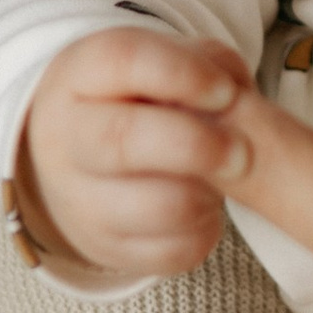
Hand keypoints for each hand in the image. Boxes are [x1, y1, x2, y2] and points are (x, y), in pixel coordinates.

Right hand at [15, 26, 250, 279]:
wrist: (81, 160)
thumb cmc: (141, 101)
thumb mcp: (167, 63)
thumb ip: (209, 65)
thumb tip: (236, 101)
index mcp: (81, 73)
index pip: (123, 60)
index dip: (183, 74)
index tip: (226, 92)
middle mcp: (68, 136)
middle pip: (124, 141)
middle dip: (197, 146)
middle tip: (244, 153)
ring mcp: (80, 199)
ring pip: (155, 207)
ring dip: (206, 195)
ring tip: (219, 180)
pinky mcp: (104, 247)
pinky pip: (171, 252)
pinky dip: (203, 232)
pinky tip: (203, 208)